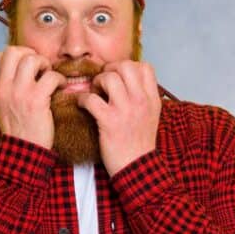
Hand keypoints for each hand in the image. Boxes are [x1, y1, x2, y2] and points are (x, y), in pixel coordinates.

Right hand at [0, 46, 65, 148]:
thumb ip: (7, 84)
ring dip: (45, 64)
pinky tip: (59, 88)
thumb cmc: (18, 127)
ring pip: (32, 59)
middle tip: (40, 68)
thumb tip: (22, 64)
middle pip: (14, 51)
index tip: (28, 66)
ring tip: (49, 76)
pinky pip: (50, 76)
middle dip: (31, 55)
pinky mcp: (35, 100)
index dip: (18, 55)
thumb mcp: (3, 104)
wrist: (24, 151)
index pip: (1, 55)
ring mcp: (18, 93)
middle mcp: (3, 88)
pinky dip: (59, 79)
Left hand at [75, 60, 161, 174]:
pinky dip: (82, 99)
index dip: (127, 66)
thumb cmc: (139, 143)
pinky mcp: (109, 121)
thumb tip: (129, 82)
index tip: (117, 75)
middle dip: (110, 69)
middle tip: (102, 80)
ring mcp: (126, 110)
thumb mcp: (150, 116)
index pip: (145, 67)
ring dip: (96, 82)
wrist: (137, 168)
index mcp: (152, 99)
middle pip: (126, 67)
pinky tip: (82, 104)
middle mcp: (141, 101)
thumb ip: (143, 97)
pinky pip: (91, 99)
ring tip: (94, 91)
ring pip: (109, 78)